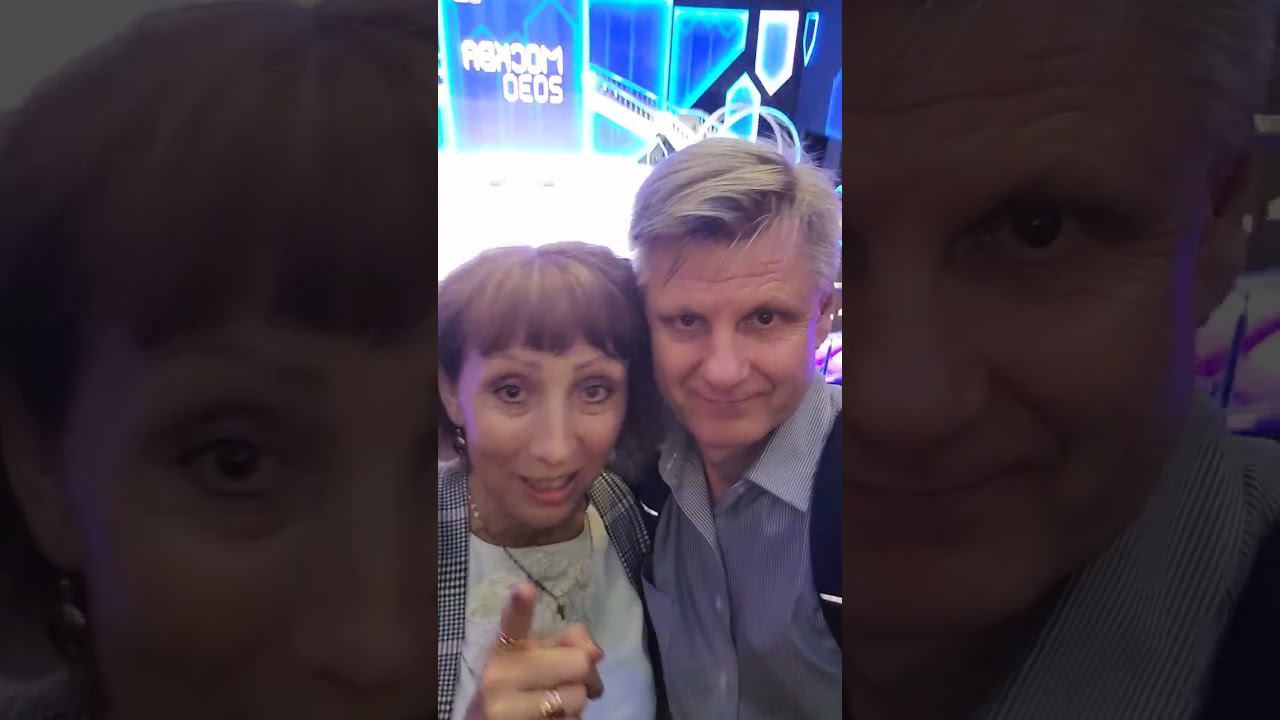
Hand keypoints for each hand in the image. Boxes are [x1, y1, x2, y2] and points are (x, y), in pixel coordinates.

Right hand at [464, 583, 604, 718]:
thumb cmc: (515, 689)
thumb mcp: (533, 659)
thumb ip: (564, 645)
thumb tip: (595, 652)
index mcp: (503, 650)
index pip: (512, 625)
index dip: (519, 607)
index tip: (524, 588)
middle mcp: (500, 677)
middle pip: (578, 663)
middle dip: (585, 674)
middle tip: (575, 681)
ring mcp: (507, 710)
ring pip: (578, 697)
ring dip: (577, 701)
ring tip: (557, 703)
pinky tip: (550, 718)